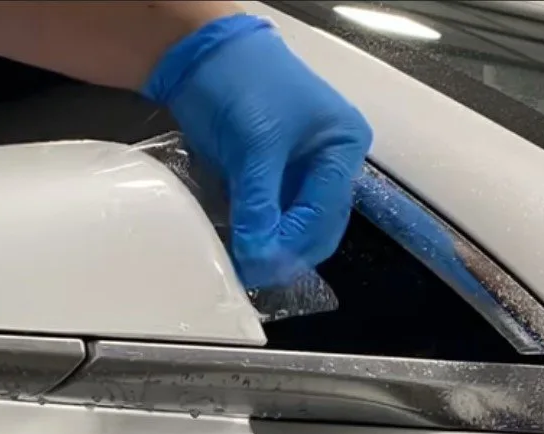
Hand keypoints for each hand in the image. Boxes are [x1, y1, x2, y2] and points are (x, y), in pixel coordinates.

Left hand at [145, 15, 372, 288]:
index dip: (292, 244)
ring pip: (289, 226)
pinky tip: (232, 241)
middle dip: (284, 251)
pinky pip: (265, 214)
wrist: (201, 53)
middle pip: (315, 226)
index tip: (258, 266)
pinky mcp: (267, 176)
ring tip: (237, 260)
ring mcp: (297, 171)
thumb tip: (259, 256)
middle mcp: (327, 164)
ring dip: (266, 244)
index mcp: (342, 148)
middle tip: (249, 271)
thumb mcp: (256, 145)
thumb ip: (259, 203)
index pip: (324, 213)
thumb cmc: (243, 83)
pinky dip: (251, 229)